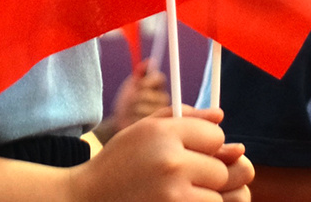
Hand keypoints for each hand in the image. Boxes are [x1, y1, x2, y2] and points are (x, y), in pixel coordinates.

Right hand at [69, 110, 252, 201]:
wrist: (86, 200)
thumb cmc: (118, 165)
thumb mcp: (143, 131)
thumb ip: (185, 119)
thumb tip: (220, 116)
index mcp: (163, 134)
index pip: (216, 136)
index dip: (208, 145)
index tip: (192, 152)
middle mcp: (171, 164)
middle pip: (224, 170)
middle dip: (210, 175)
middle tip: (187, 178)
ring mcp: (173, 197)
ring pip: (220, 199)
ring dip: (206, 199)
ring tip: (181, 194)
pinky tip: (180, 201)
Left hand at [91, 59, 172, 142]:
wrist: (121, 122)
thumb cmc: (127, 101)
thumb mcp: (131, 86)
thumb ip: (140, 73)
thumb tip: (150, 61)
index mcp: (160, 88)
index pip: (159, 78)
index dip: (147, 81)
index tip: (138, 84)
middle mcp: (164, 100)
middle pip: (151, 94)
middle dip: (137, 97)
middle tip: (130, 100)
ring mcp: (161, 115)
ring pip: (144, 107)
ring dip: (132, 109)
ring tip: (131, 111)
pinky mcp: (154, 127)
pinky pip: (141, 119)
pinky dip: (132, 119)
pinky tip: (133, 121)